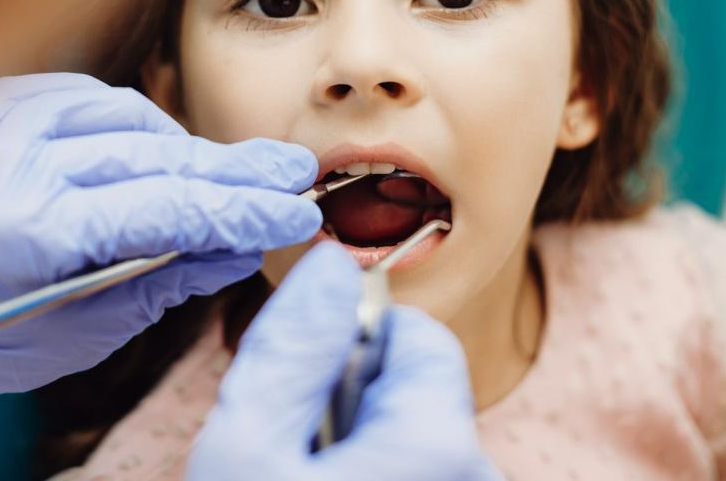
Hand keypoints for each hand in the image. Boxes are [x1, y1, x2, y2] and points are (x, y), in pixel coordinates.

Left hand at [0, 73, 320, 452]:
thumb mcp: (72, 335)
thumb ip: (159, 280)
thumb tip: (233, 247)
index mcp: (25, 227)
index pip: (164, 205)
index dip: (241, 208)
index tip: (292, 211)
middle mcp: (5, 156)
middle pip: (151, 150)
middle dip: (226, 169)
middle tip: (286, 176)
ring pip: (119, 113)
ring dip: (174, 144)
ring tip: (220, 175)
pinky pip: (74, 97)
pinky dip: (119, 121)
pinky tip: (149, 146)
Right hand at [187, 242, 502, 480]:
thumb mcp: (247, 445)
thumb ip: (294, 347)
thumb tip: (331, 265)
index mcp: (442, 445)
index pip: (415, 332)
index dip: (345, 340)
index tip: (296, 384)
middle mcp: (478, 472)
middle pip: (409, 384)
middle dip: (346, 395)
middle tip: (287, 449)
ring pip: (403, 432)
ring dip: (351, 441)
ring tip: (296, 477)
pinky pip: (408, 470)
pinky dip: (364, 471)